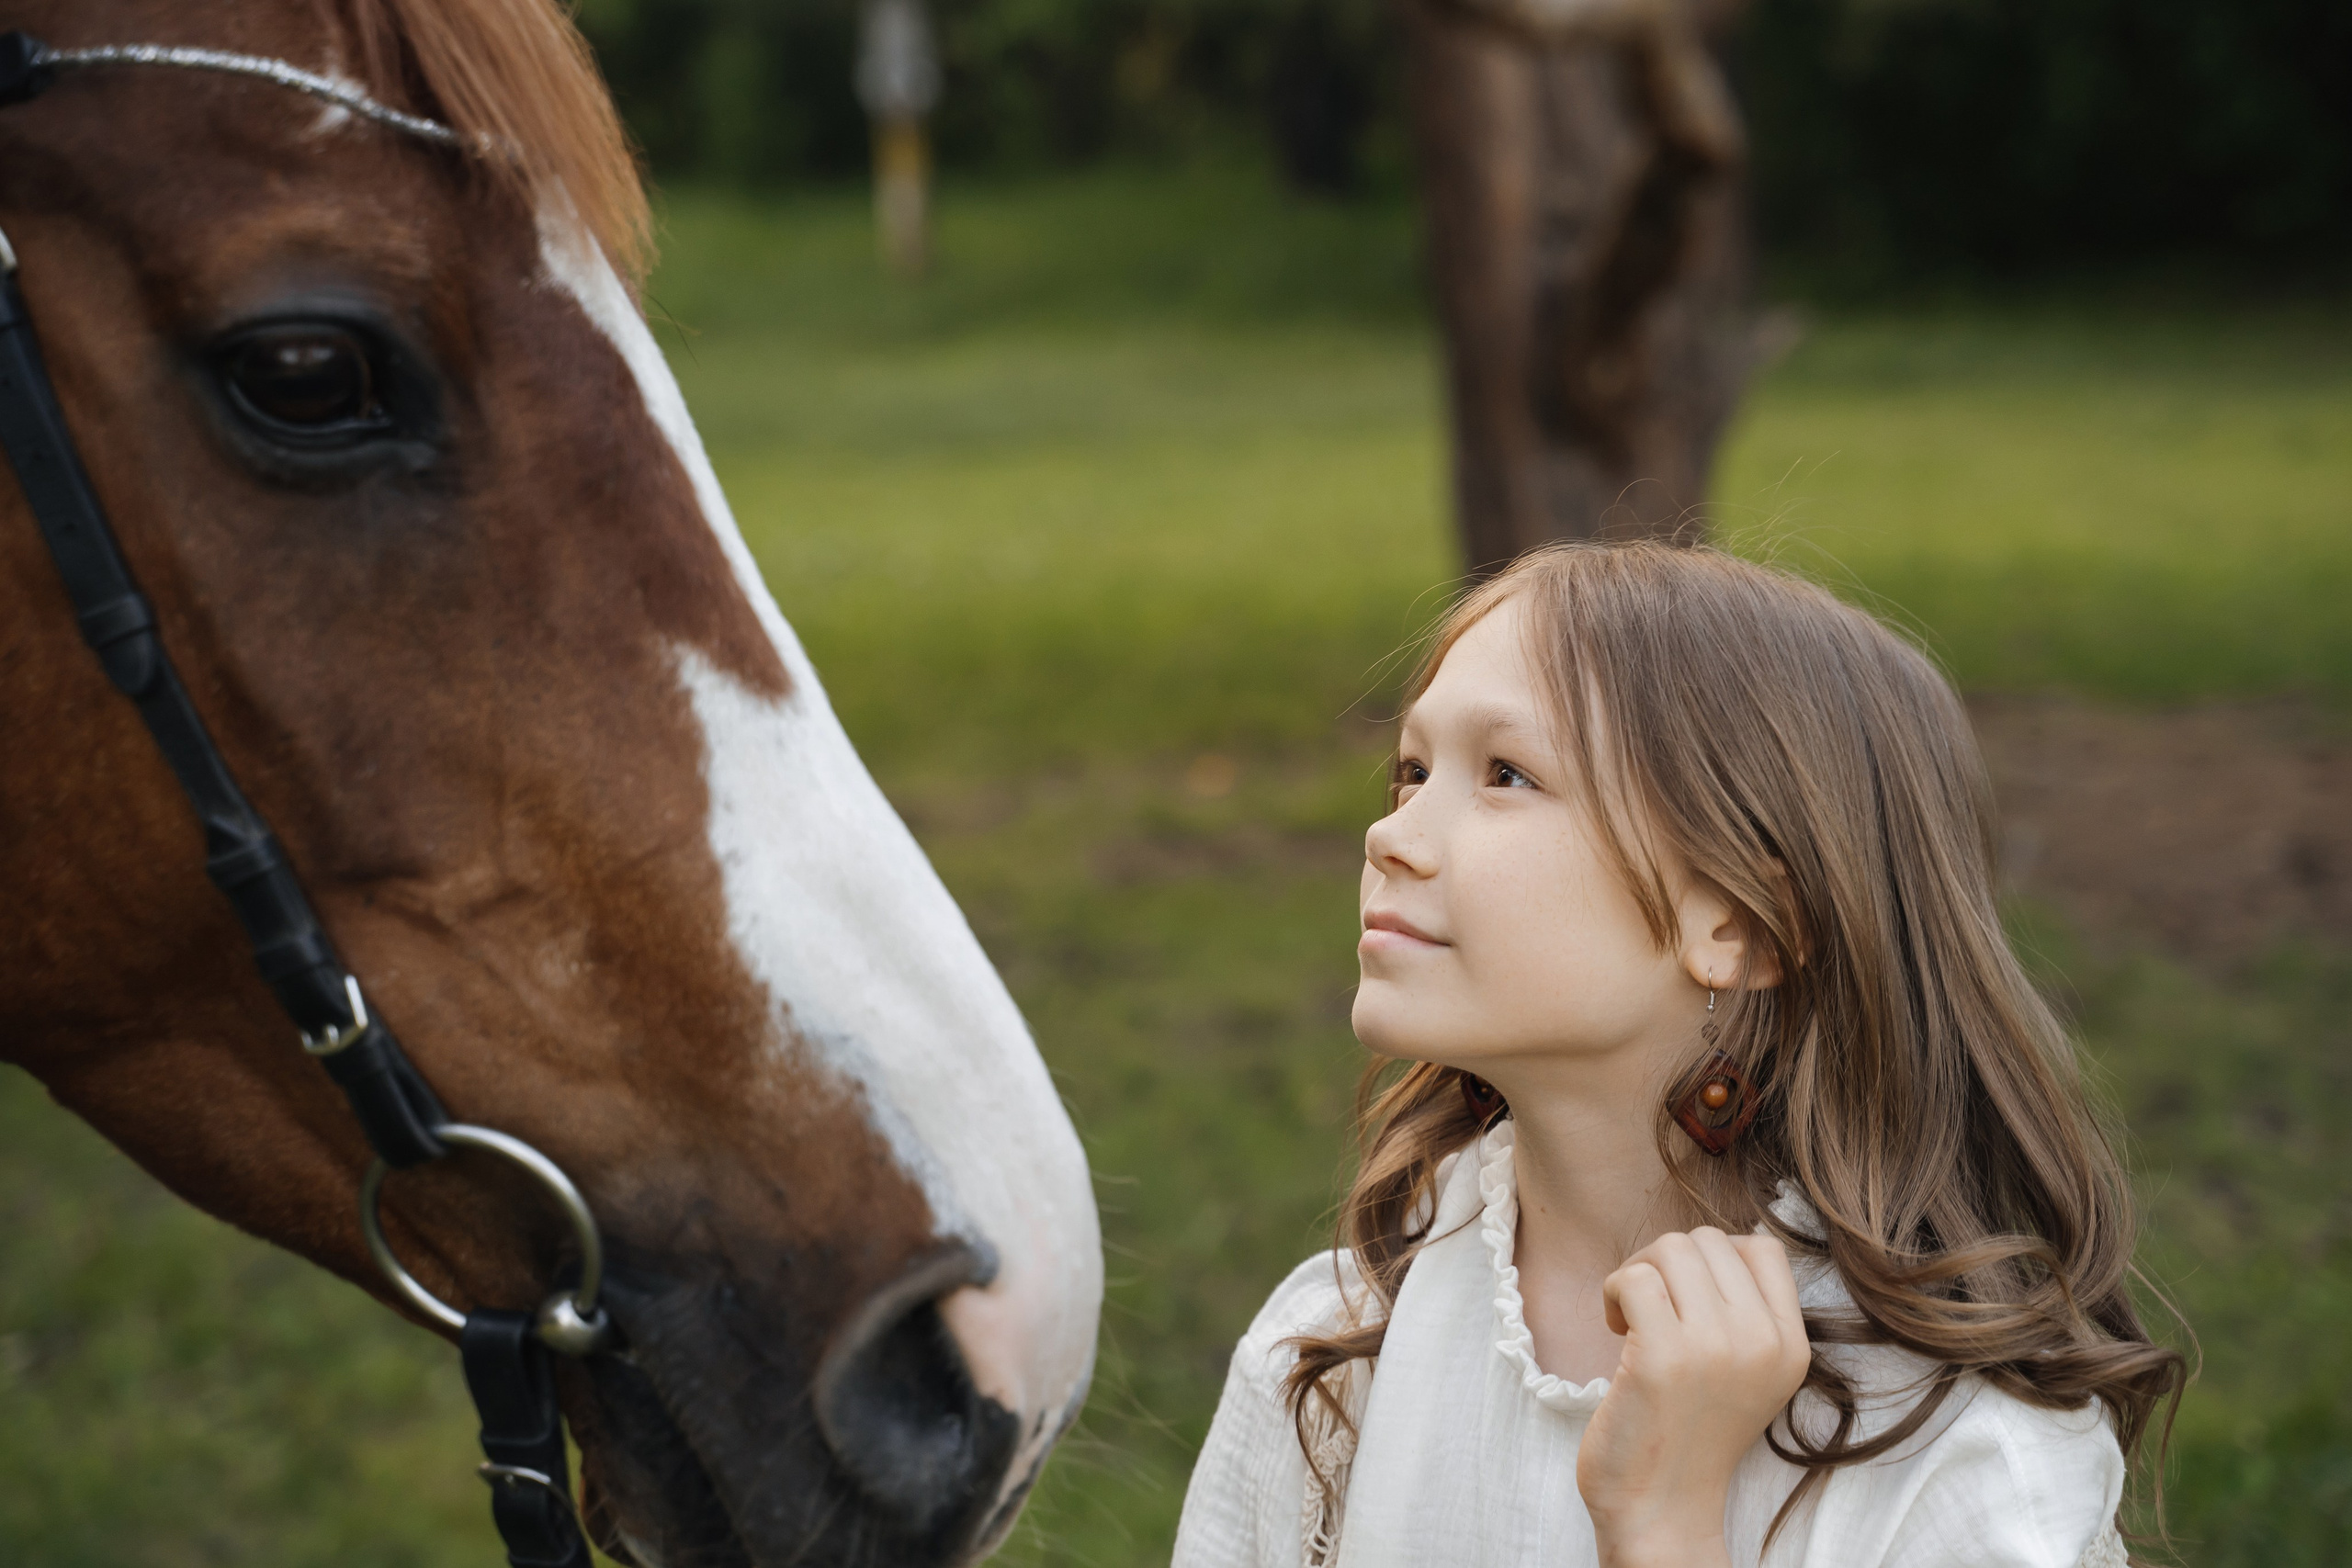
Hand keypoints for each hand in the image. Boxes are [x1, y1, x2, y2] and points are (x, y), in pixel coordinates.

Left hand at [1575, 1228, 1811, 1567]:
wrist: (1662, 1507)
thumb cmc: (1690, 1430)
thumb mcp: (1747, 1371)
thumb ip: (1745, 1311)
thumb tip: (1711, 1243)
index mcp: (1791, 1346)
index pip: (1763, 1248)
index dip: (1714, 1258)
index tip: (1689, 1297)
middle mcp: (1762, 1342)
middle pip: (1708, 1241)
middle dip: (1666, 1263)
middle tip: (1650, 1309)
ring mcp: (1715, 1347)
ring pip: (1670, 1249)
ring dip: (1638, 1273)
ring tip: (1633, 1319)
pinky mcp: (1662, 1356)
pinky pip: (1632, 1277)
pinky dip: (1612, 1293)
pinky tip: (1617, 1331)